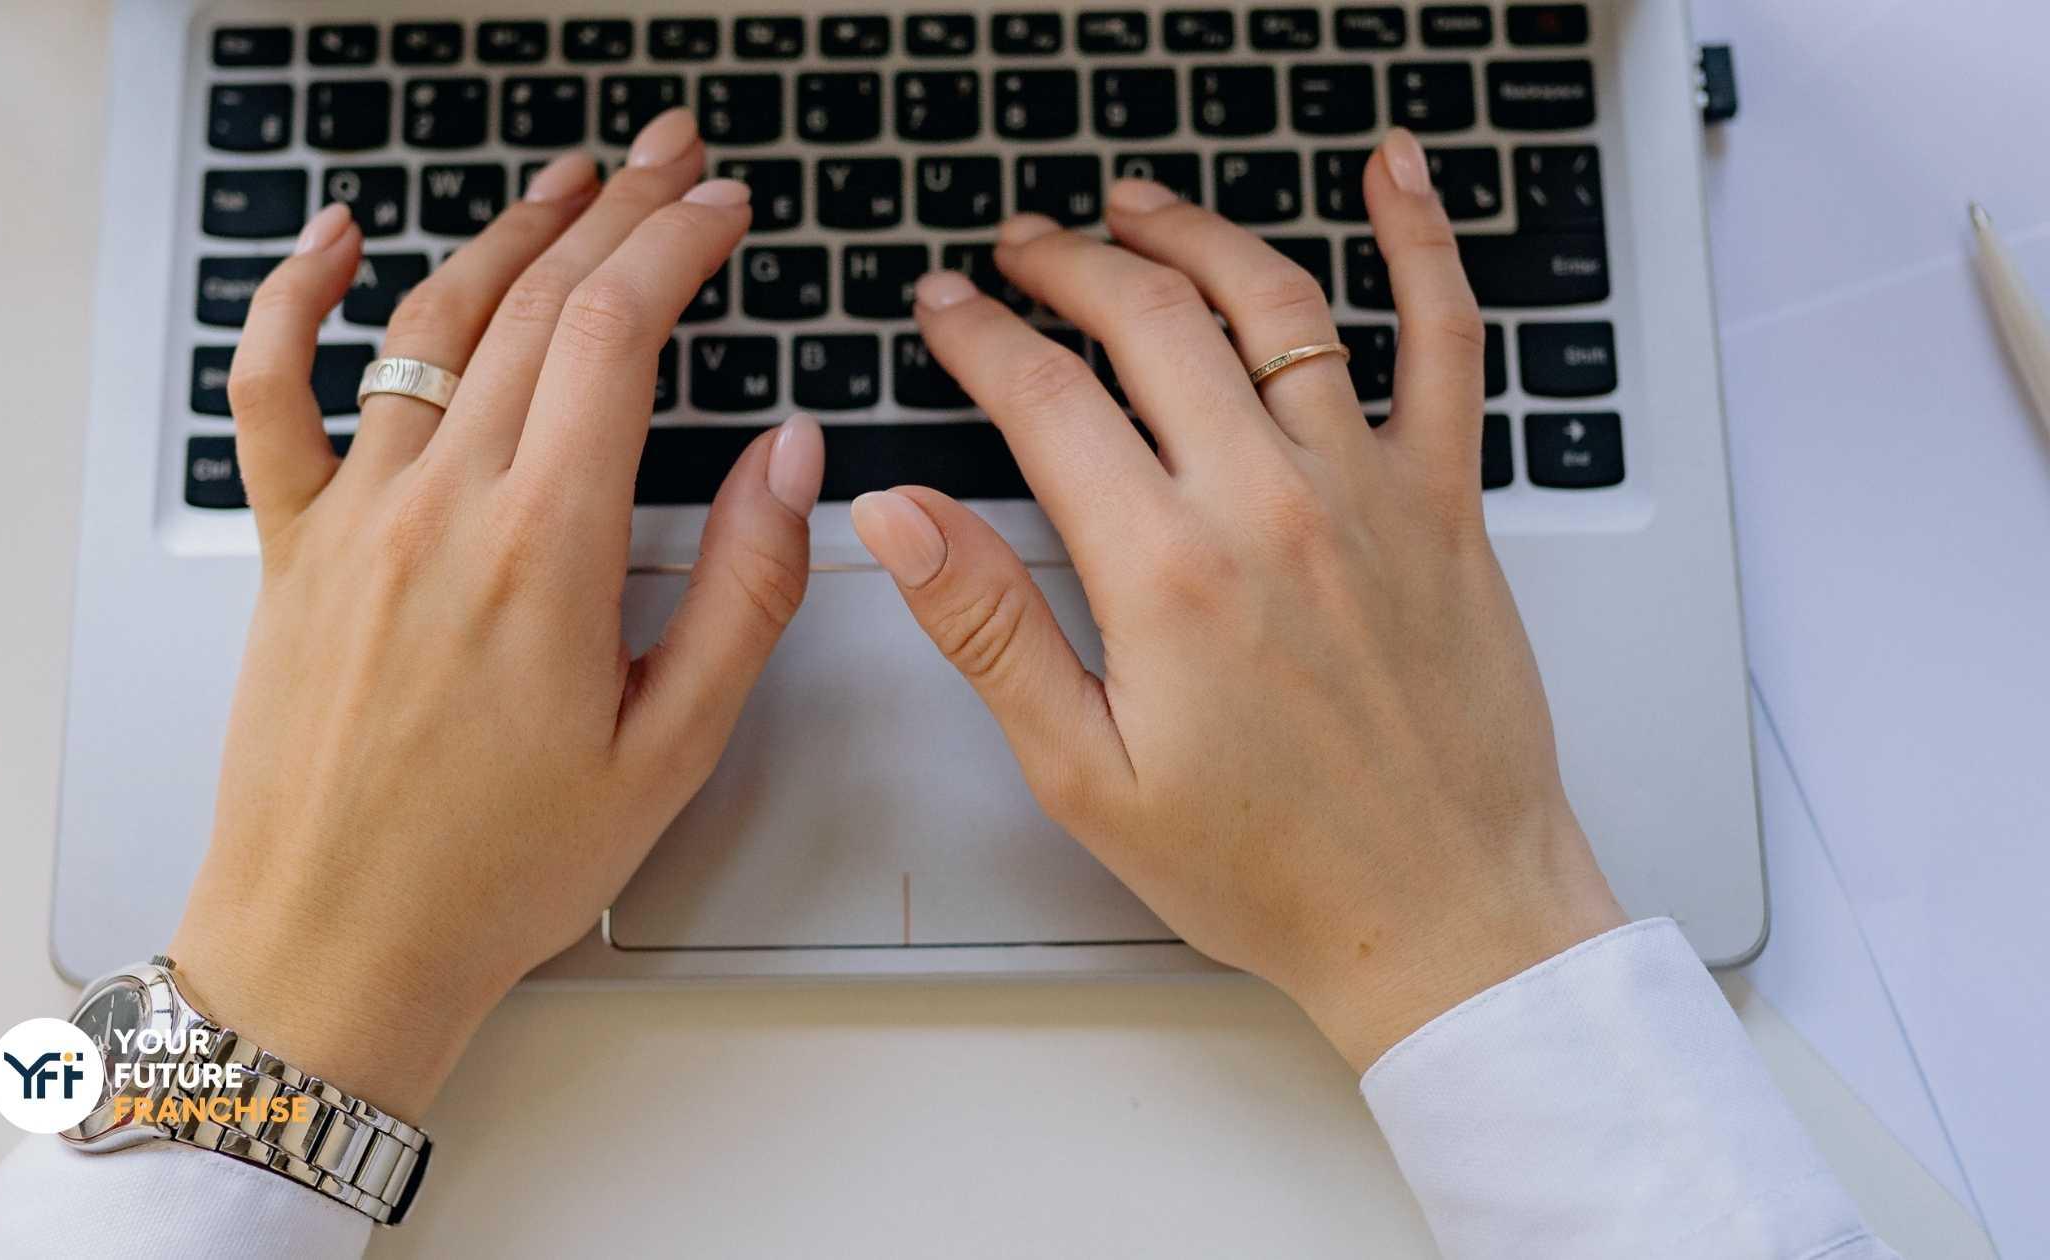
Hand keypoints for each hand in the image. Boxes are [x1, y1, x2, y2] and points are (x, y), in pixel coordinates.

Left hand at [168, 110, 824, 1119]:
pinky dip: (296, 297)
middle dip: (618, 211)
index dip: (678, 246)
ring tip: (570, 180)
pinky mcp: (292, 547)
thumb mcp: (671, 751)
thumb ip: (743, 591)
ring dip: (508, 232)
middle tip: (672, 158)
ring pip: (430, 323)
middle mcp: (440, 507)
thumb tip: (791, 458)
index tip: (724, 209)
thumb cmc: (502, 869)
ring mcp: (353, 517)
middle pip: (536, 303)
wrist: (337, 944)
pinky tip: (339, 238)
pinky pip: (273, 394)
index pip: (617, 334)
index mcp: (544, 551)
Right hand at [851, 129, 1624, 1070]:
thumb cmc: (1271, 868)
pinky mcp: (1447, 502)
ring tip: (1134, 208)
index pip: (1044, 397)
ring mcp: (1369, 489)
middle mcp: (1270, 504)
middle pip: (1148, 322)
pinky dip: (1423, 244)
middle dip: (1063, 264)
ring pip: (1273, 303)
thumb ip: (989, 628)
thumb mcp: (1087, 774)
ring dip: (1191, 233)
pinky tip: (1394, 174)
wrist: (1441, 916)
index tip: (943, 310)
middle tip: (1016, 250)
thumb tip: (897, 517)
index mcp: (1168, 571)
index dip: (976, 334)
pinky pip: (1445, 341)